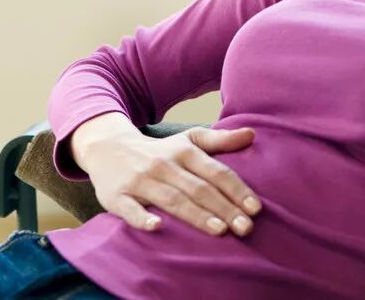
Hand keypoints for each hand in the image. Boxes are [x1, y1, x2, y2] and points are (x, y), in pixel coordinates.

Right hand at [78, 124, 262, 236]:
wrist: (108, 147)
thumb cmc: (159, 151)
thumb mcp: (188, 140)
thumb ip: (220, 140)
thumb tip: (253, 135)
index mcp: (184, 151)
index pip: (216, 172)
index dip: (237, 190)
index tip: (256, 208)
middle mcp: (164, 165)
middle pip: (199, 189)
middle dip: (225, 208)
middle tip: (247, 228)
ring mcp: (140, 181)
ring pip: (172, 199)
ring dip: (196, 215)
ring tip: (220, 230)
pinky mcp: (117, 196)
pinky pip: (130, 209)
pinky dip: (142, 218)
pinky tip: (157, 227)